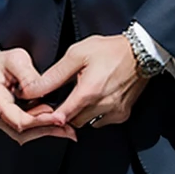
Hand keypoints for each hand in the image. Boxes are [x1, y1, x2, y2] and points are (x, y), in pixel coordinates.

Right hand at [0, 46, 72, 144]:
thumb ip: (27, 74)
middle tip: (68, 126)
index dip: (37, 120)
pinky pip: (27, 131)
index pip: (15, 117)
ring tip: (68, 130)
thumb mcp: (14, 59)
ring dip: (47, 132)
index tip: (55, 116)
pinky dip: (43, 129)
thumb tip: (40, 88)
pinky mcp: (12, 121)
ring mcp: (3, 120)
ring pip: (25, 135)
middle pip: (21, 131)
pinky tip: (59, 127)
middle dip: (46, 129)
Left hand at [29, 32, 149, 132]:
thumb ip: (53, 75)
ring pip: (87, 123)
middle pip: (73, 121)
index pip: (61, 116)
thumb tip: (32, 89)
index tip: (44, 109)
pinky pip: (101, 121)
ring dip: (81, 113)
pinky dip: (96, 113)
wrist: (141, 52)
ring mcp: (114, 112)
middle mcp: (103, 106)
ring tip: (82, 93)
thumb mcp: (76, 55)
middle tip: (65, 95)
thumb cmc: (110, 50)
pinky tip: (97, 98)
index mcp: (89, 92)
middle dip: (66, 111)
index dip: (49, 115)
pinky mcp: (122, 114)